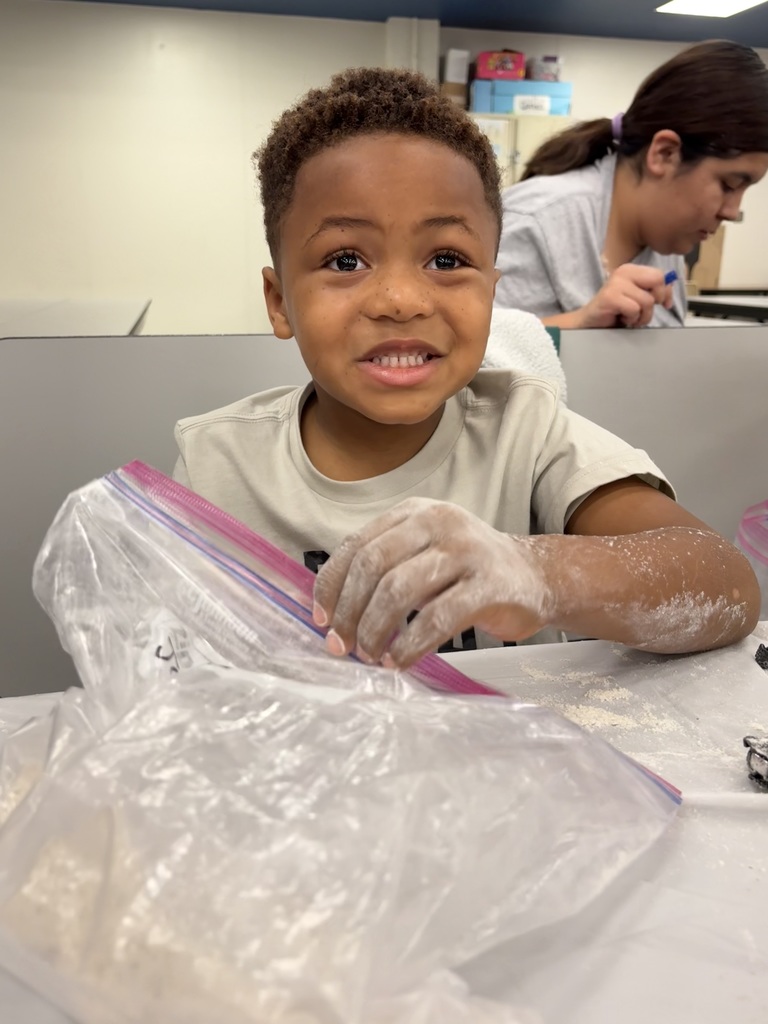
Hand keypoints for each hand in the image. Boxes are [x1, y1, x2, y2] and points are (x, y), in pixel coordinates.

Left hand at [312, 497, 552, 667]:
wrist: (536, 577)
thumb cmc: (468, 572)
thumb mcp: (424, 555)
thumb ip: (384, 571)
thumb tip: (332, 615)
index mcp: (414, 513)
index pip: (357, 545)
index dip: (331, 585)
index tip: (321, 620)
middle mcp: (438, 522)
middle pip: (373, 565)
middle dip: (349, 611)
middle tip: (342, 646)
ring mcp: (466, 551)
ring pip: (399, 589)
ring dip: (375, 629)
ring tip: (370, 656)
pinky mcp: (489, 585)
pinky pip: (437, 618)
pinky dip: (410, 644)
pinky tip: (399, 660)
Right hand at [579, 264, 673, 328]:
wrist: (590, 321)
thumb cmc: (615, 311)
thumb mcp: (638, 298)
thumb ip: (654, 292)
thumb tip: (668, 294)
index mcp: (631, 269)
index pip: (660, 275)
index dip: (664, 292)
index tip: (661, 304)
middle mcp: (624, 272)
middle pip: (657, 281)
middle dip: (655, 301)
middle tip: (643, 310)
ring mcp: (616, 283)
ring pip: (647, 301)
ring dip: (642, 316)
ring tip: (629, 317)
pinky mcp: (611, 297)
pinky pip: (634, 309)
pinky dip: (631, 319)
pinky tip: (621, 318)